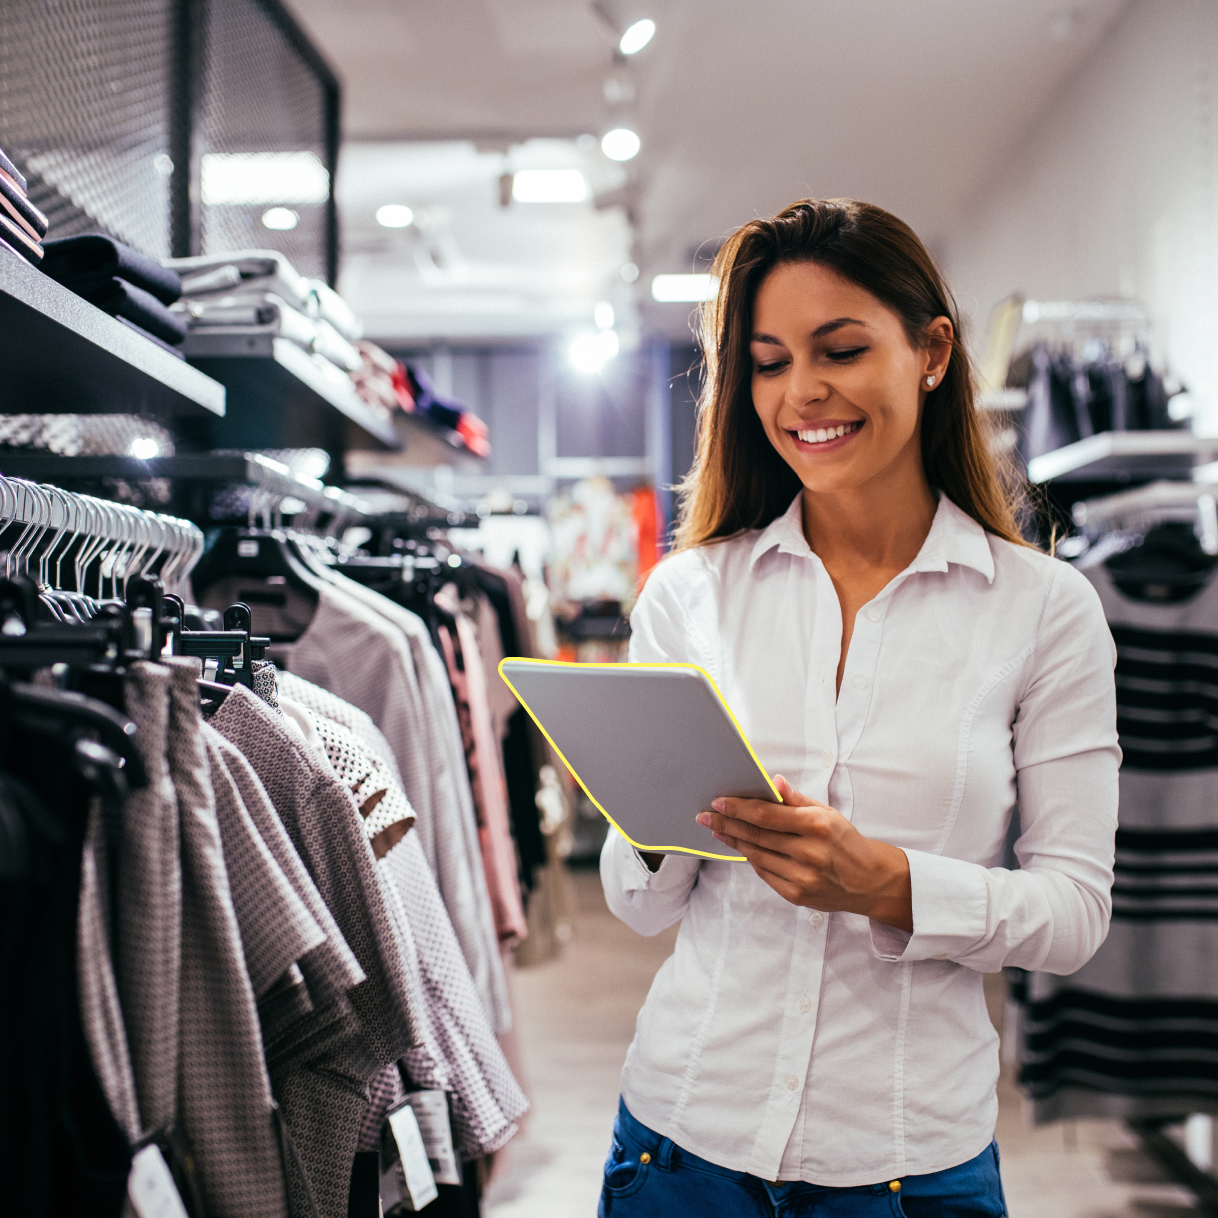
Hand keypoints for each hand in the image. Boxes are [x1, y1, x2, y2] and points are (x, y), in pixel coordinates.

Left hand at [696, 776, 912, 930]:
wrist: (870, 881)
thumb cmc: (846, 841)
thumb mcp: (828, 813)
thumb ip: (797, 800)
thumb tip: (773, 782)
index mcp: (816, 826)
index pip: (766, 815)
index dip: (738, 808)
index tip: (718, 803)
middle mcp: (808, 852)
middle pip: (756, 835)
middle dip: (726, 824)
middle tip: (704, 817)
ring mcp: (802, 876)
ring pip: (756, 855)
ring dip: (733, 842)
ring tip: (718, 830)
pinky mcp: (797, 895)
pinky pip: (765, 873)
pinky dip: (751, 859)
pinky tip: (741, 848)